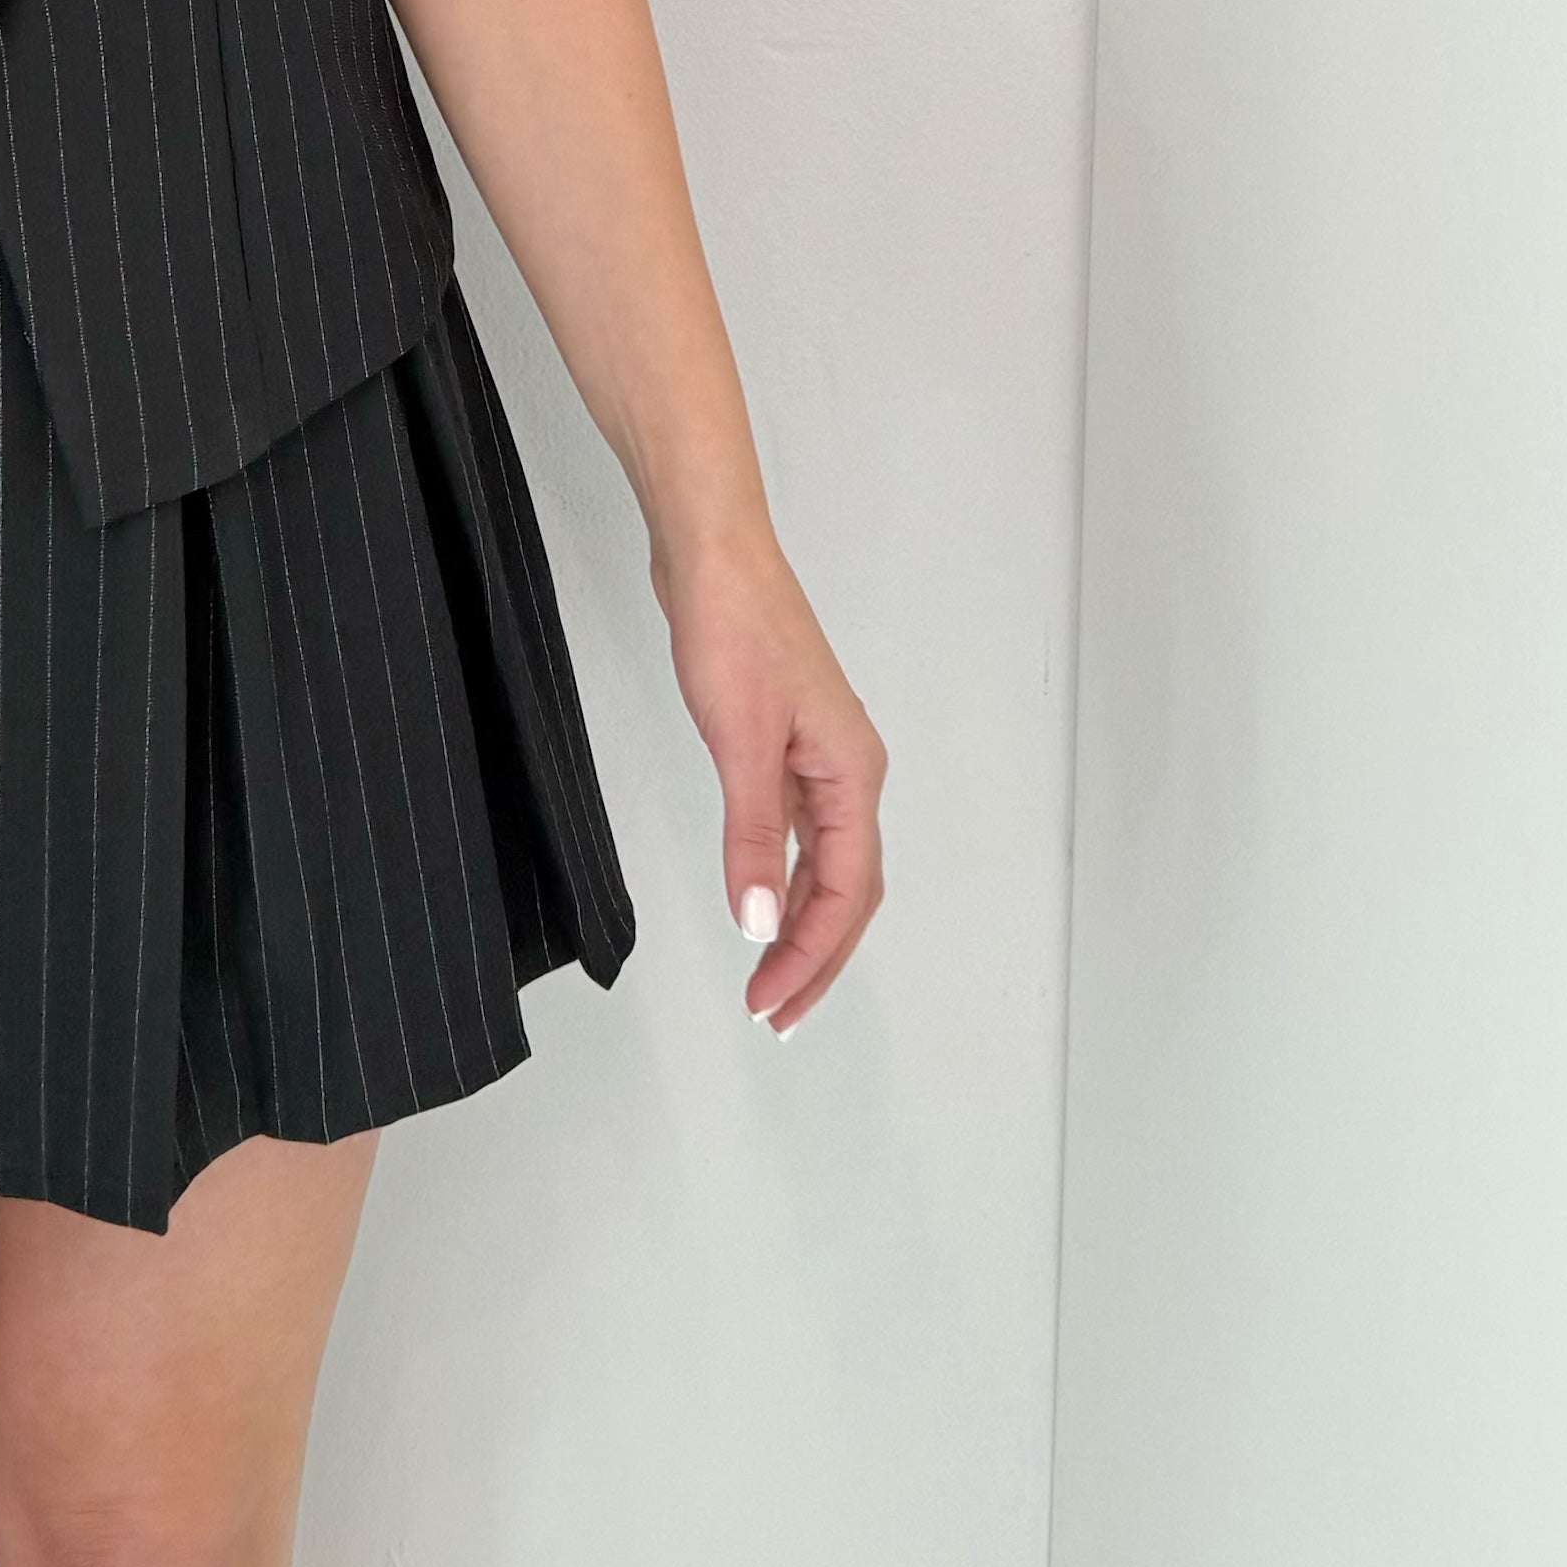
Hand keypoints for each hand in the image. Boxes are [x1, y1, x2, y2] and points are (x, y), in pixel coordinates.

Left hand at [650, 524, 883, 1034]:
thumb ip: (754, 836)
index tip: (772, 1003)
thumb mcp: (739, 740)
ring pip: (826, 863)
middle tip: (775, 1015)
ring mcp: (820, 756)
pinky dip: (785, 873)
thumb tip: (761, 924)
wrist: (712, 551)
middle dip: (815, 957)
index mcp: (853, 774)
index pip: (846, 893)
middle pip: (848, 890)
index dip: (812, 956)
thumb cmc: (733, 627)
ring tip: (771, 977)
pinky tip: (764, 896)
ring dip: (801, 923)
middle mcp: (849, 770)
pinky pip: (801, 830)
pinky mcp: (785, 740)